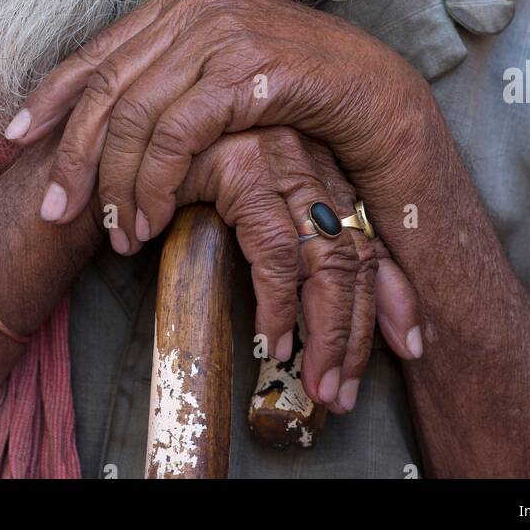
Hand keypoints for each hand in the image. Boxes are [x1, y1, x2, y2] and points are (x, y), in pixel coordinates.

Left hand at [10, 0, 433, 262]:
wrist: (373, 90)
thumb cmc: (295, 87)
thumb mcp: (222, 70)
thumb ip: (170, 75)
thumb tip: (104, 115)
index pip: (101, 50)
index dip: (52, 96)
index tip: (15, 138)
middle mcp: (197, 3)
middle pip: (109, 85)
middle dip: (75, 155)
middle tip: (56, 211)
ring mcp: (223, 30)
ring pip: (136, 114)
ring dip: (117, 183)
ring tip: (114, 232)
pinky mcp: (248, 67)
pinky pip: (177, 133)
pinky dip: (155, 181)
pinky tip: (152, 217)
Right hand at [120, 124, 415, 408]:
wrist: (122, 138)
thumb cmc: (179, 174)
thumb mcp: (241, 204)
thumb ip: (284, 242)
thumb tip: (321, 311)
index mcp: (316, 161)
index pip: (367, 234)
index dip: (391, 293)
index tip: (407, 343)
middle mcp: (307, 155)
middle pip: (352, 254)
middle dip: (355, 332)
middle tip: (344, 391)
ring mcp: (278, 156)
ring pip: (326, 257)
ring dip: (325, 333)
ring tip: (316, 383)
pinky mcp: (240, 165)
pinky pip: (274, 248)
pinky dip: (277, 304)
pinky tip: (271, 341)